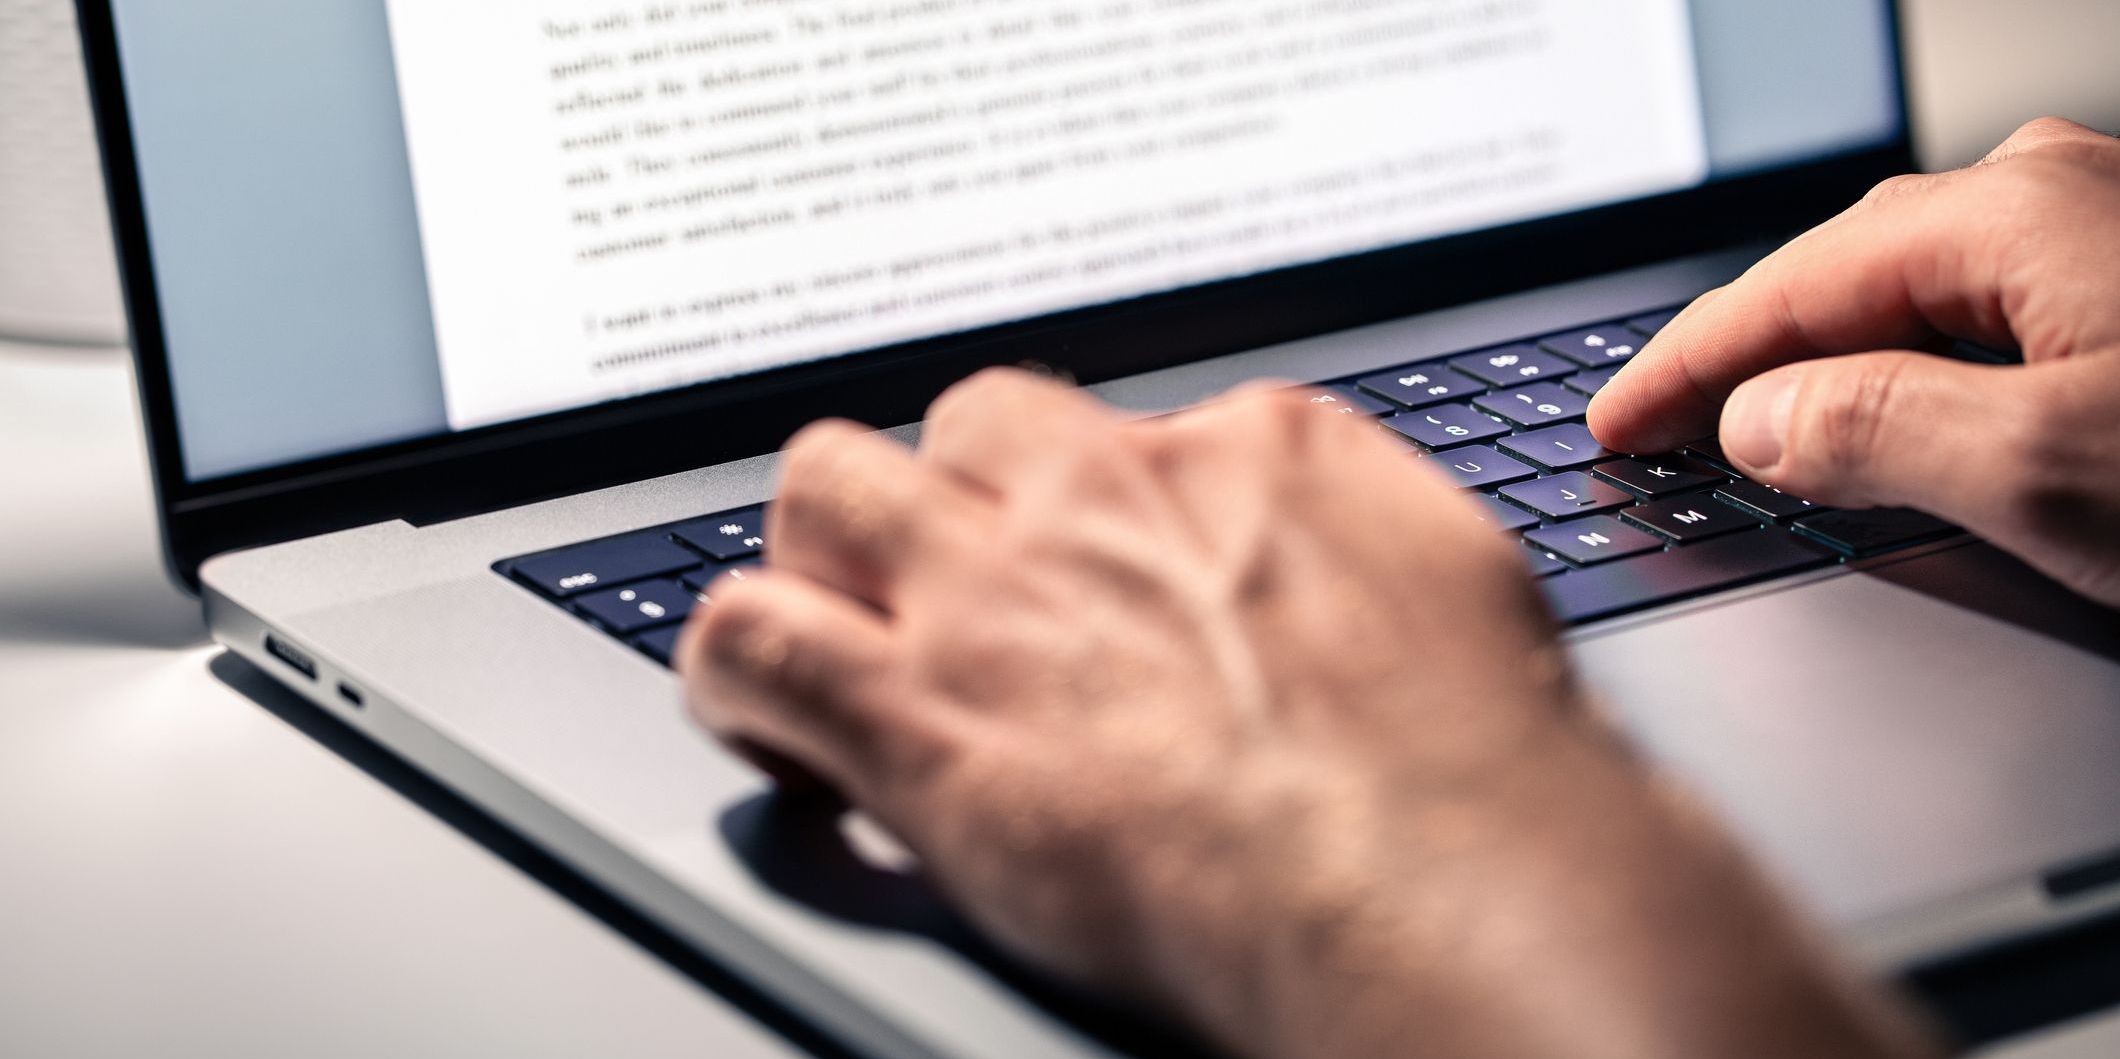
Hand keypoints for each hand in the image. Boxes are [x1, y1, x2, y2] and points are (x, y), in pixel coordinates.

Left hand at [679, 372, 1931, 1058]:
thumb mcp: (1452, 580)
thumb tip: (1337, 547)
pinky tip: (777, 720)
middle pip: (961, 427)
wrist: (1433, 876)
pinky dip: (739, 674)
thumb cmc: (1474, 766)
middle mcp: (1103, 494)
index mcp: (1246, 453)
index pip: (1116, 432)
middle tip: (962, 586)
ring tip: (844, 626)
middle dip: (950, 495)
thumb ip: (1360, 533)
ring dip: (826, 556)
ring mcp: (995, 590)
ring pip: (827, 486)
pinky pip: (746, 637)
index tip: (1092, 575)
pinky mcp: (914, 709)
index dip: (1088, 514)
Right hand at [1591, 117, 2119, 605]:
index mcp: (2017, 214)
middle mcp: (2062, 197)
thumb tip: (1756, 423)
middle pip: (1846, 277)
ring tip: (1755, 427)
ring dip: (1827, 366)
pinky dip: (1910, 367)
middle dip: (1741, 356)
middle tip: (1658, 426)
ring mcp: (2108, 235)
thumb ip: (1880, 433)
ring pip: (1917, 296)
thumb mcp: (2051, 469)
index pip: (1790, 288)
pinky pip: (1984, 315)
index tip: (1617, 423)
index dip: (1684, 366)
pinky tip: (1894, 409)